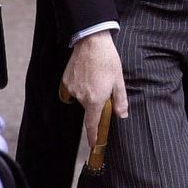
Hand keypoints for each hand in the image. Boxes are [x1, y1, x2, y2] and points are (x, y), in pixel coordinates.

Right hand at [63, 31, 127, 150]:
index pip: (92, 124)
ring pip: (82, 98)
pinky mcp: (65, 81)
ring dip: (89, 92)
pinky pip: (74, 89)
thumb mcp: (118, 80)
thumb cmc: (107, 60)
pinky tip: (87, 73)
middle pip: (89, 108)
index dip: (93, 136)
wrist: (91, 42)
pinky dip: (81, 85)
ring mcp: (72, 89)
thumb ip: (120, 100)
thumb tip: (122, 115)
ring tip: (96, 76)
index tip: (93, 145)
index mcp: (95, 99)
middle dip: (97, 102)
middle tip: (104, 86)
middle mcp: (81, 97)